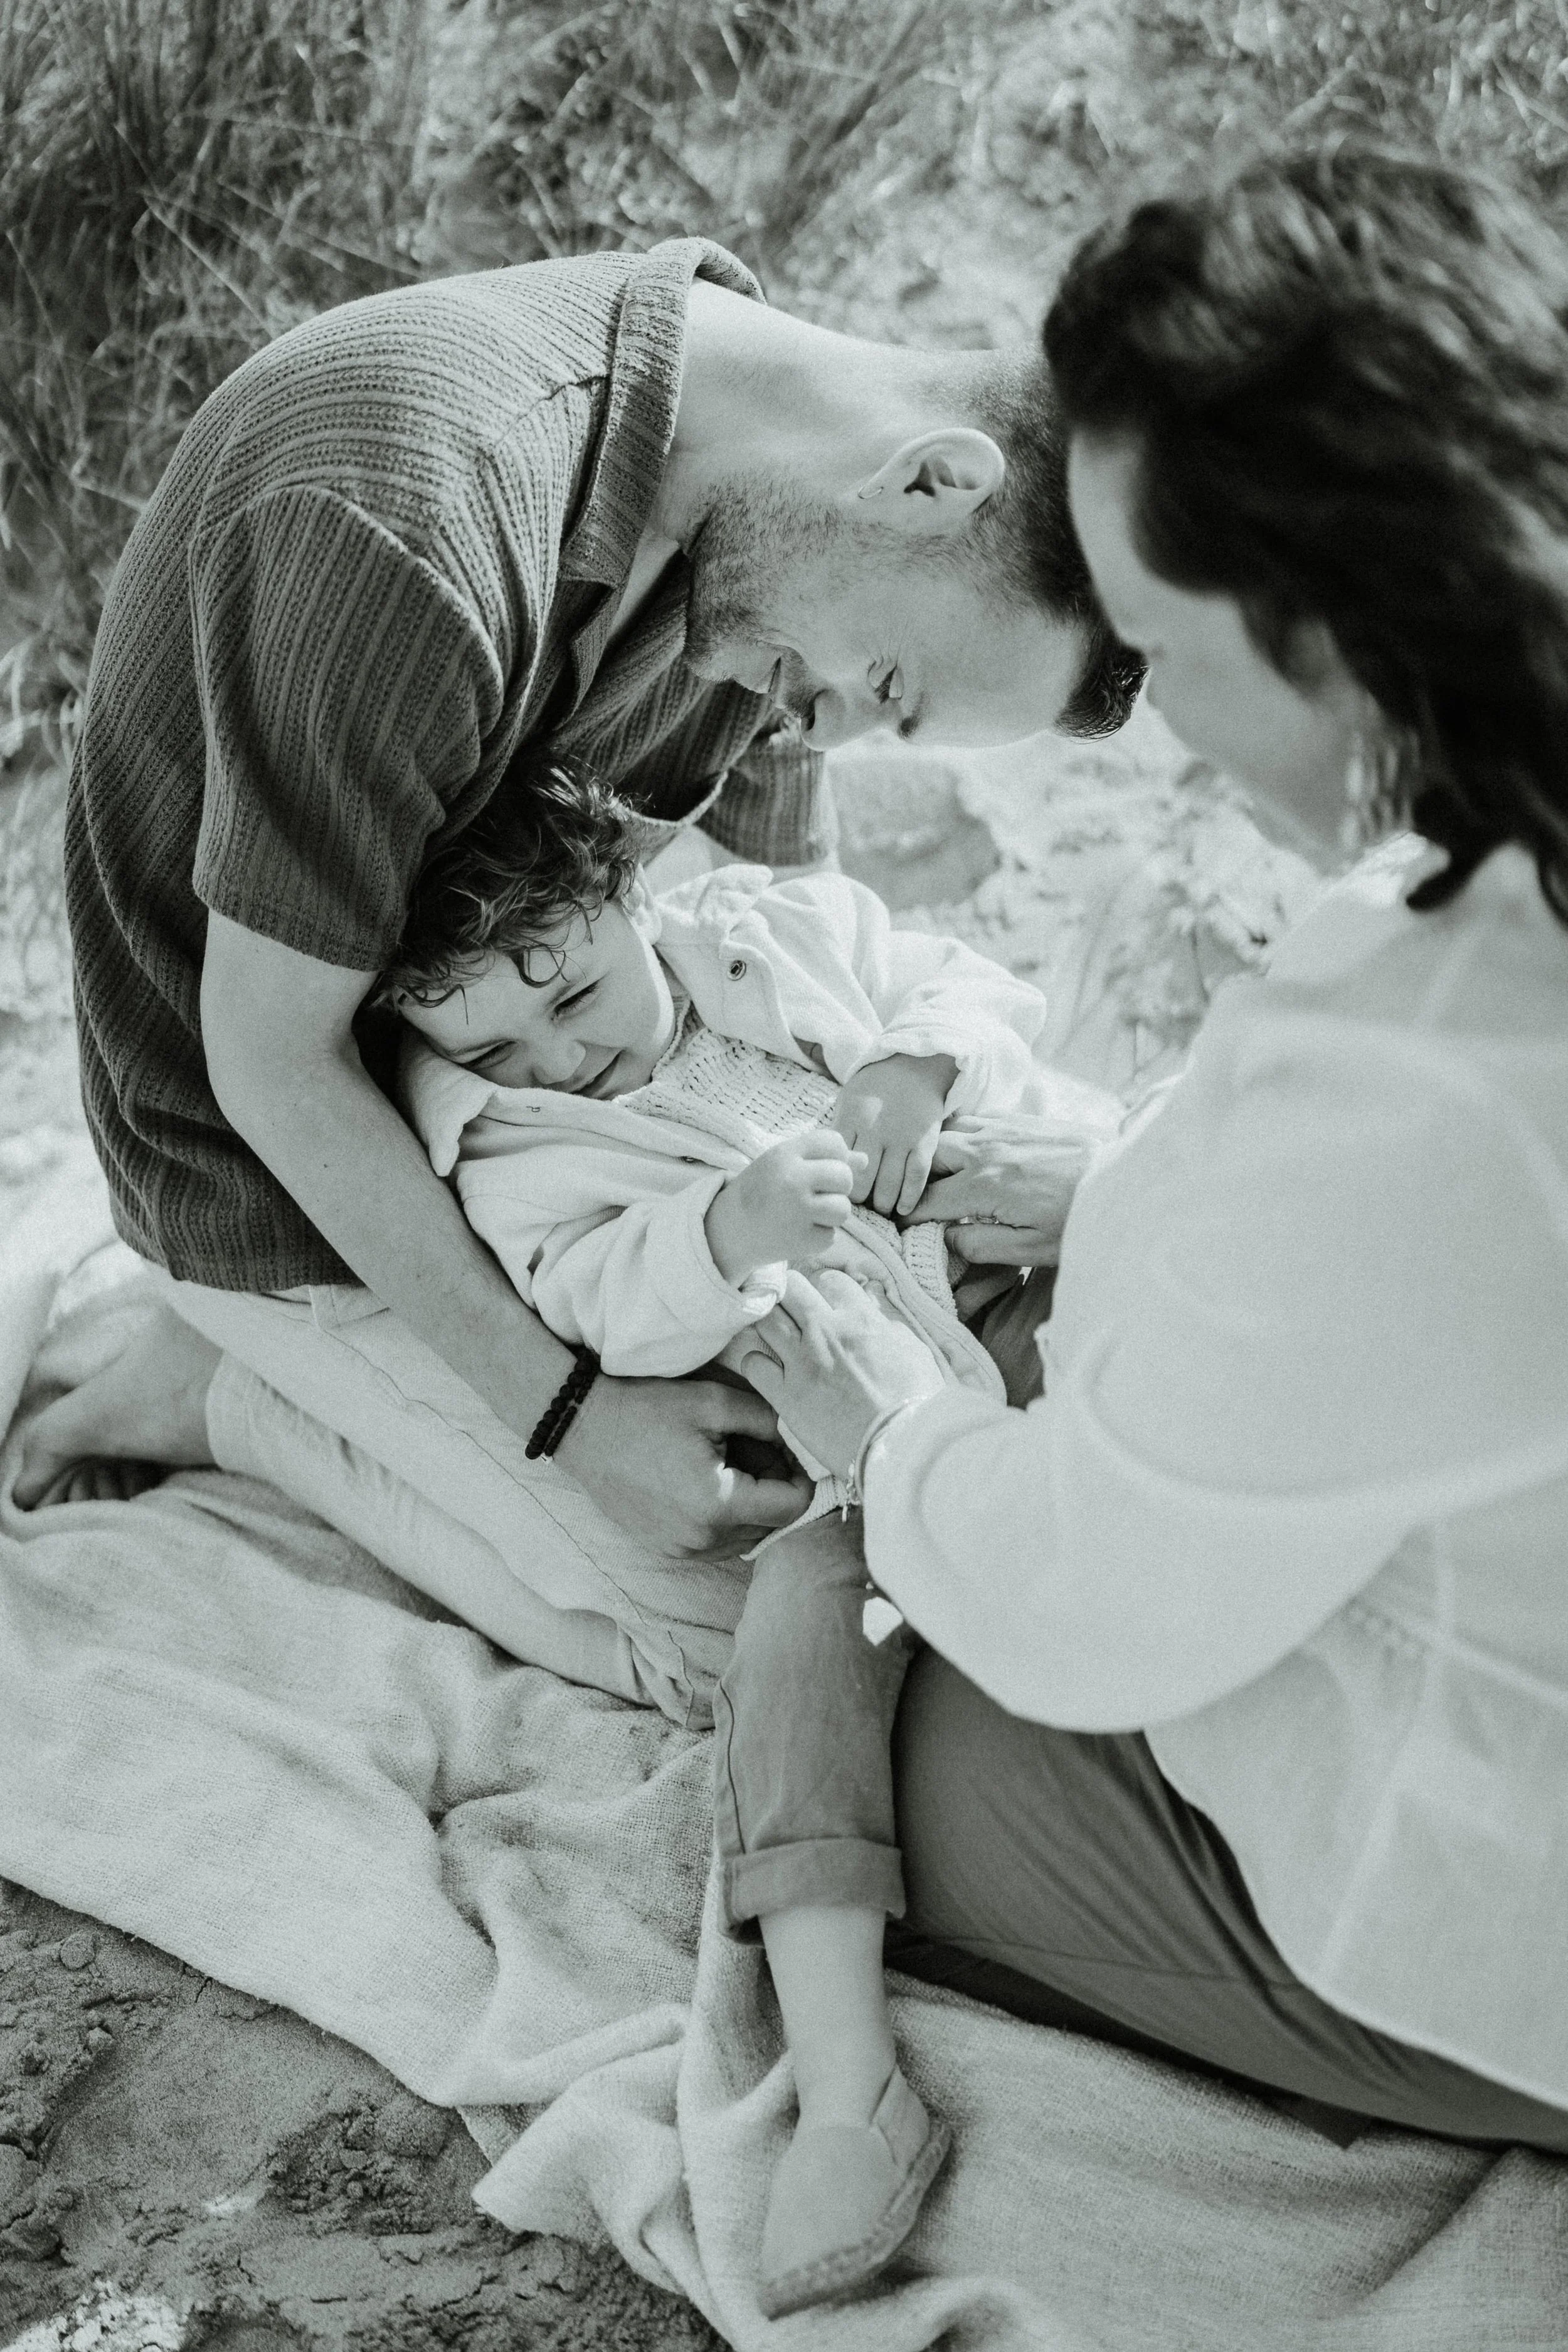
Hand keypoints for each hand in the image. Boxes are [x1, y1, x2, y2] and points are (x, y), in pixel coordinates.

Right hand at [554, 1373, 810, 1557]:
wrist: (583, 1428)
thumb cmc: (646, 1411)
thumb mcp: (714, 1402)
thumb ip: (768, 1420)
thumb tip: (800, 1436)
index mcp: (718, 1504)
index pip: (792, 1507)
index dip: (802, 1477)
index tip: (790, 1450)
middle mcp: (703, 1538)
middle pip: (770, 1524)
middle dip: (775, 1488)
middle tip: (758, 1449)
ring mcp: (682, 1550)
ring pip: (745, 1535)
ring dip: (750, 1504)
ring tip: (729, 1462)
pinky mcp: (667, 1549)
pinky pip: (716, 1540)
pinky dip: (723, 1515)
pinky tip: (705, 1480)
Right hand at [705, 1130, 863, 1282]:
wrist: (729, 1229)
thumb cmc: (763, 1190)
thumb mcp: (785, 1164)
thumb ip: (823, 1158)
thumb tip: (865, 1160)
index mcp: (785, 1154)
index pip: (833, 1142)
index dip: (835, 1156)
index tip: (820, 1168)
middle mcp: (792, 1179)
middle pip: (845, 1177)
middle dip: (839, 1187)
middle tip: (818, 1194)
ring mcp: (797, 1211)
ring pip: (843, 1209)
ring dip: (831, 1214)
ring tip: (809, 1214)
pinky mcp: (801, 1240)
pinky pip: (831, 1235)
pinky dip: (819, 1236)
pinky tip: (798, 1231)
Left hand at [734, 1269, 944, 1479]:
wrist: (900, 1446)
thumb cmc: (916, 1402)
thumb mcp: (914, 1351)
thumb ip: (889, 1325)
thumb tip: (873, 1307)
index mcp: (861, 1319)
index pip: (831, 1280)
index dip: (828, 1290)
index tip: (829, 1304)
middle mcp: (826, 1332)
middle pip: (791, 1288)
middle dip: (790, 1294)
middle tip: (793, 1310)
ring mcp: (802, 1362)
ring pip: (766, 1319)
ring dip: (768, 1322)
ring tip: (774, 1334)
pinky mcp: (785, 1394)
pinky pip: (752, 1363)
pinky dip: (755, 1362)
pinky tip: (765, 1369)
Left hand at [832, 1053, 956, 1216]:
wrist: (915, 1064)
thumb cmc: (875, 1087)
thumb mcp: (848, 1100)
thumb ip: (840, 1131)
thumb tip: (827, 1166)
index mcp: (851, 1119)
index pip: (836, 1164)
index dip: (834, 1184)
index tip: (835, 1192)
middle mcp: (875, 1130)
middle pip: (860, 1181)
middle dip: (857, 1201)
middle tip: (857, 1209)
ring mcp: (902, 1136)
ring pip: (888, 1185)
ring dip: (882, 1205)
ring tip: (878, 1211)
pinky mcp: (924, 1141)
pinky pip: (916, 1177)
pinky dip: (908, 1198)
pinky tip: (902, 1210)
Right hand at [904, 1112, 1108, 1265]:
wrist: (1126, 1179)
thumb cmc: (1079, 1219)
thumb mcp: (1030, 1248)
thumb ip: (979, 1245)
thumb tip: (943, 1240)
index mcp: (985, 1186)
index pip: (925, 1201)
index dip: (907, 1218)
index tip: (900, 1230)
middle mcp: (985, 1150)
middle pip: (928, 1157)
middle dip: (915, 1180)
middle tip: (916, 1202)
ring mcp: (1001, 1129)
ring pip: (947, 1132)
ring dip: (935, 1155)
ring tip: (937, 1179)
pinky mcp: (1019, 1119)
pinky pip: (974, 1119)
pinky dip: (960, 1136)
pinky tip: (966, 1154)